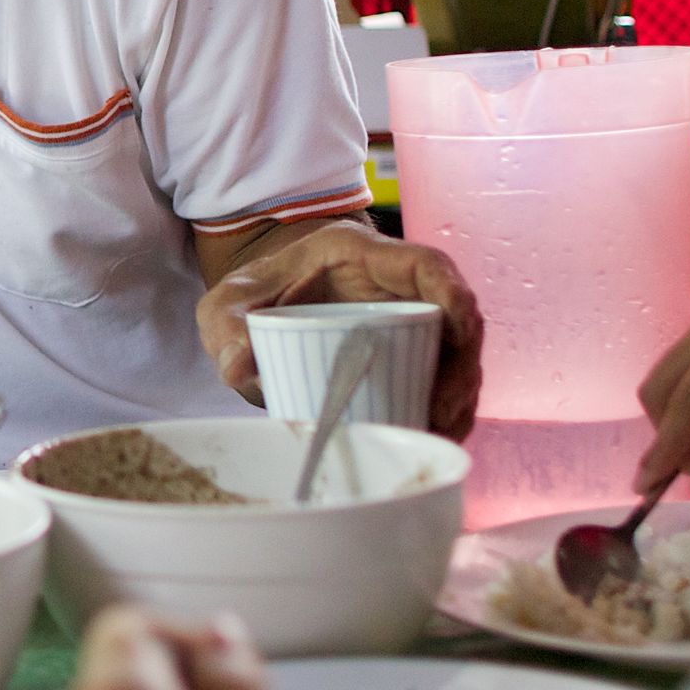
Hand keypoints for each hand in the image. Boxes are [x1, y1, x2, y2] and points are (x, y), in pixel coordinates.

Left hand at [197, 220, 481, 436]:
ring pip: (453, 354)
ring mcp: (405, 320)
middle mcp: (394, 285)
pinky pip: (436, 378)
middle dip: (461, 366)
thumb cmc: (253, 291)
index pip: (424, 265)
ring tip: (438, 430)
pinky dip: (441, 408)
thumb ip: (227, 329)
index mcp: (359, 255)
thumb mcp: (228, 303)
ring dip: (458, 394)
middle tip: (441, 410)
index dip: (453, 294)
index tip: (462, 333)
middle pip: (454, 318)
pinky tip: (430, 434)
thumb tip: (238, 369)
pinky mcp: (405, 353)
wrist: (260, 299)